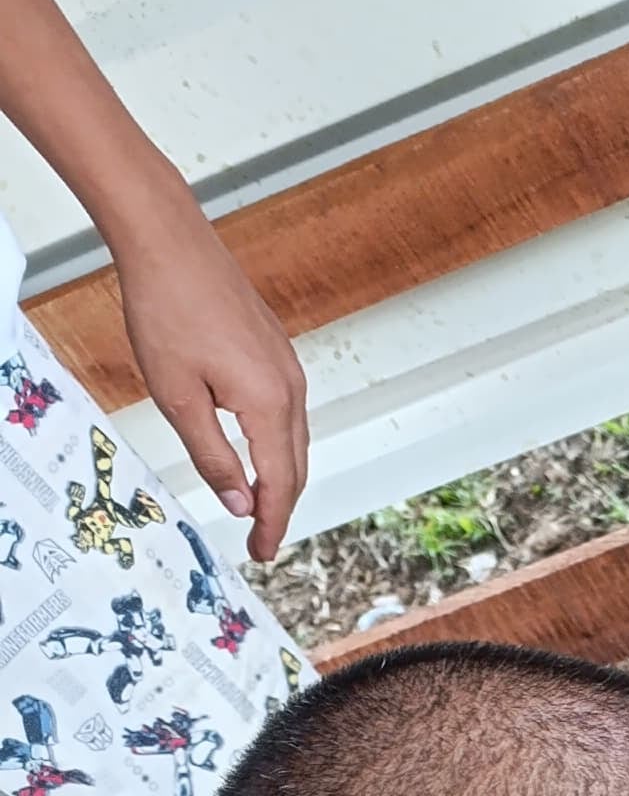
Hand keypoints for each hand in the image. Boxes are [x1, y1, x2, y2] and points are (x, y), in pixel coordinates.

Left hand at [107, 195, 309, 558]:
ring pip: (294, 438)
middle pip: (295, 466)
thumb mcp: (178, 398)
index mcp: (268, 404)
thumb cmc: (167, 311)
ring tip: (259, 501)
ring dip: (280, 475)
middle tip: (261, 539)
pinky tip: (256, 447)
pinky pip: (287, 410)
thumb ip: (213, 456)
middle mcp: (289, 387)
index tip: (262, 553)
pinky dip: (277, 441)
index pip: (279, 484)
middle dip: (280, 507)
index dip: (271, 524)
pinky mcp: (275, 349)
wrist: (170, 242)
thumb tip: (241, 503)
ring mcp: (287, 365)